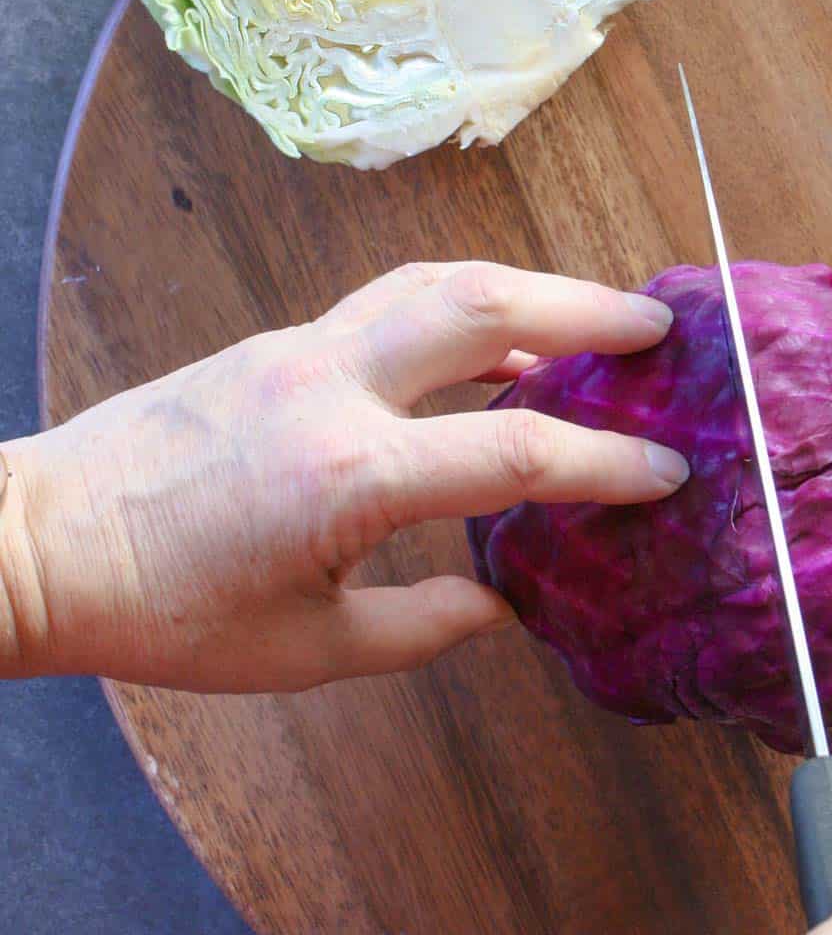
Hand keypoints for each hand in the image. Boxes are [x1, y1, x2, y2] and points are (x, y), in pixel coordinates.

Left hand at [0, 262, 685, 690]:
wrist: (42, 542)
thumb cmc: (166, 611)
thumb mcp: (307, 651)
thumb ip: (422, 626)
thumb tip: (500, 605)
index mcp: (351, 476)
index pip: (516, 453)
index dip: (607, 462)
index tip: (666, 469)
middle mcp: (334, 388)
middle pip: (486, 311)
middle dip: (587, 312)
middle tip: (656, 327)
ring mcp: (300, 348)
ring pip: (437, 283)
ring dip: (527, 289)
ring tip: (588, 316)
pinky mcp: (276, 340)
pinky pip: (390, 301)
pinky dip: (459, 306)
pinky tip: (487, 342)